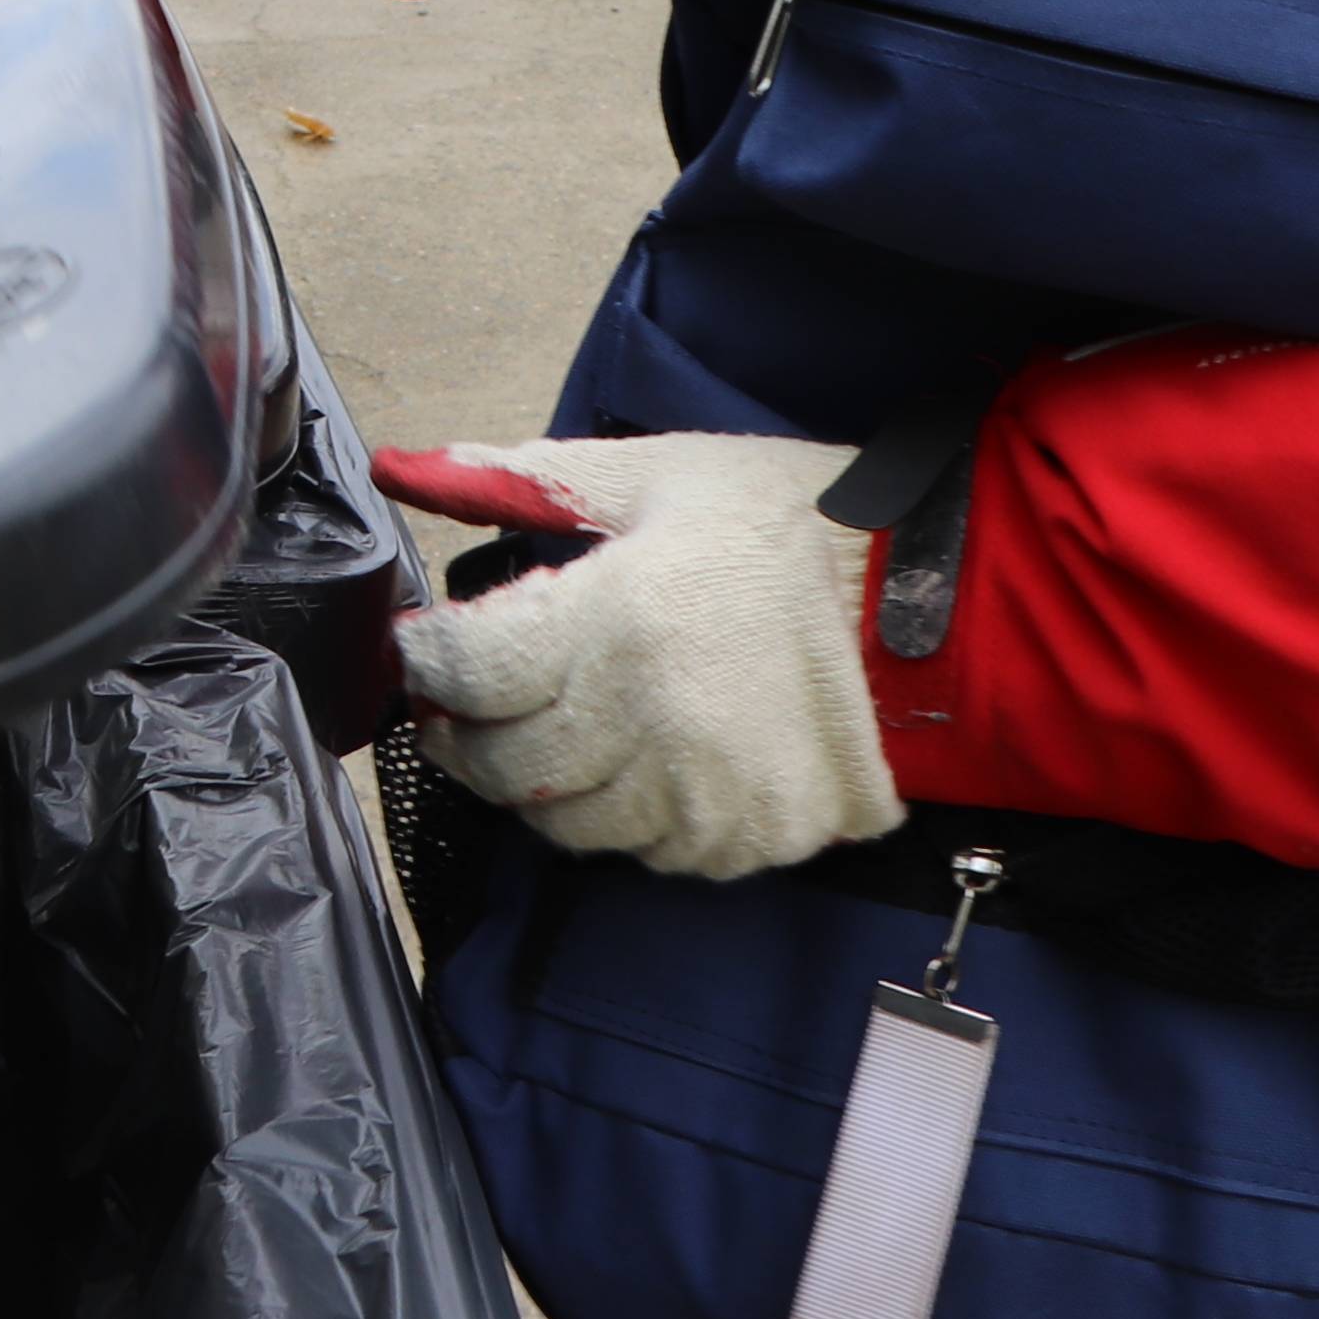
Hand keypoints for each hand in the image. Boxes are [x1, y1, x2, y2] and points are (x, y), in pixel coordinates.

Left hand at [376, 432, 899, 880]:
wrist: (920, 592)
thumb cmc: (774, 523)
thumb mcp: (642, 475)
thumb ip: (509, 479)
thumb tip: (398, 466)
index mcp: (618, 617)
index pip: (466, 673)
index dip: (430, 662)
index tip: (431, 648)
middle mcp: (654, 718)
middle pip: (502, 766)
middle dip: (470, 734)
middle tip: (486, 698)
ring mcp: (705, 792)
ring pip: (566, 824)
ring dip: (549, 781)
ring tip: (577, 720)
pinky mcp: (747, 838)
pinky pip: (646, 852)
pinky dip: (631, 813)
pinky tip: (652, 754)